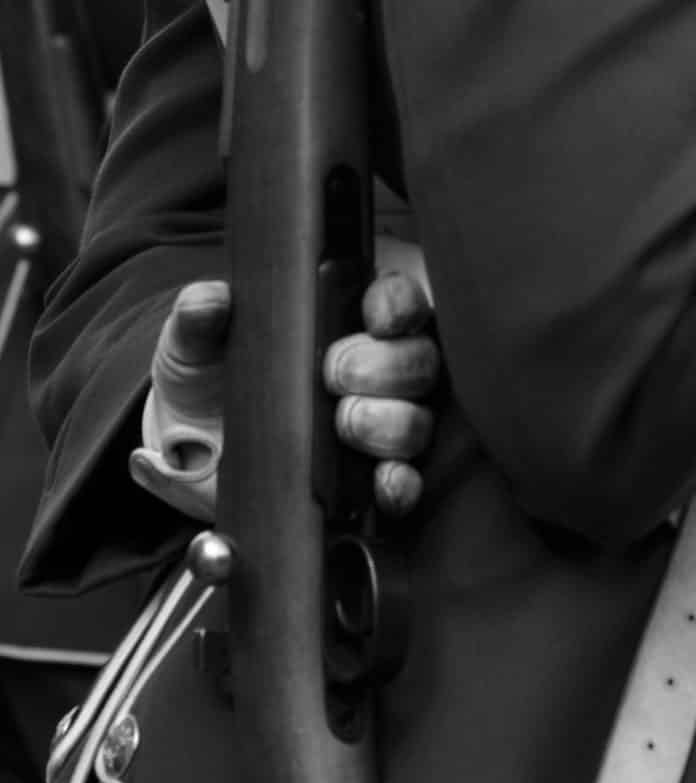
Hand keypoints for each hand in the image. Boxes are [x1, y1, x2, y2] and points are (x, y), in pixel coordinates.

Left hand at [131, 265, 441, 524]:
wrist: (189, 455)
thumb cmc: (205, 381)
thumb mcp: (193, 343)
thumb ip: (198, 316)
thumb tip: (211, 300)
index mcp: (343, 320)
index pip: (398, 300)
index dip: (397, 305)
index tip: (376, 318)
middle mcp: (374, 369)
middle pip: (419, 359)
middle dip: (386, 366)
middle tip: (336, 374)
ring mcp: (377, 426)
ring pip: (418, 417)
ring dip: (390, 422)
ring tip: (344, 424)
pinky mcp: (367, 482)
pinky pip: (407, 481)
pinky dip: (401, 482)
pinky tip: (382, 481)